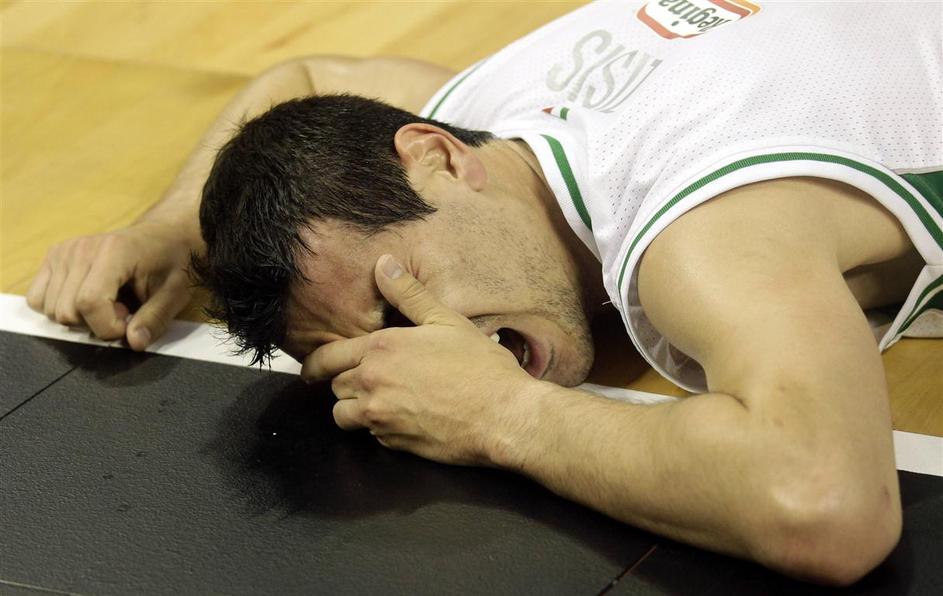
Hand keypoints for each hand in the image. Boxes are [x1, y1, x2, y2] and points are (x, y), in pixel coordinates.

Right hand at [26, 221, 195, 349]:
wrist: (163, 234)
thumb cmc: (171, 262)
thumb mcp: (175, 293)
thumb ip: (154, 319)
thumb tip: (134, 343)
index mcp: (114, 252)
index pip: (90, 302)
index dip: (107, 327)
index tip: (128, 325)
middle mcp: (81, 249)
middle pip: (66, 311)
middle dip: (94, 324)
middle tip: (122, 311)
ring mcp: (63, 251)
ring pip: (50, 308)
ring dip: (78, 318)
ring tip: (107, 302)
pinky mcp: (53, 256)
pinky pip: (37, 298)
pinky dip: (59, 307)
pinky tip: (87, 298)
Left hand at [302, 254, 542, 465]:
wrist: (503, 416)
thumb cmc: (480, 367)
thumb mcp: (445, 320)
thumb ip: (408, 293)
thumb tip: (383, 264)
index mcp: (381, 349)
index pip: (328, 358)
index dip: (315, 364)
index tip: (310, 369)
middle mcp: (372, 384)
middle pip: (336, 387)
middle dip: (346, 383)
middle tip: (367, 379)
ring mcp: (381, 417)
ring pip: (345, 416)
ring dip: (355, 409)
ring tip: (380, 400)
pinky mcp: (394, 443)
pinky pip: (372, 436)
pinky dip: (381, 427)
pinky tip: (407, 416)